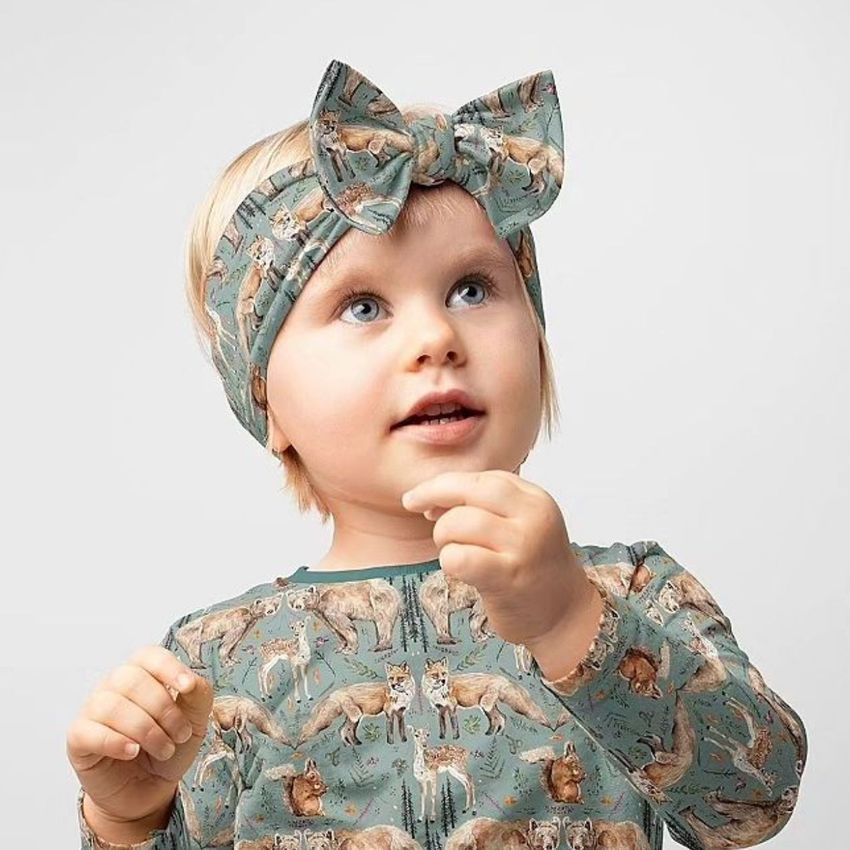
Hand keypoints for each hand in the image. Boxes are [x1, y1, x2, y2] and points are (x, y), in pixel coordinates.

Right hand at [66, 645, 213, 826]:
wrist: (149, 789)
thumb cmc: (170, 746)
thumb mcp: (195, 720)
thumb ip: (198, 695)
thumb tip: (191, 682)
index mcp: (142, 672)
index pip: (148, 655)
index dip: (168, 668)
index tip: (187, 687)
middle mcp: (113, 685)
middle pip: (132, 679)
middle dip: (163, 709)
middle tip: (180, 735)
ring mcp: (93, 709)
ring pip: (111, 705)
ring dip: (145, 730)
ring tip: (164, 749)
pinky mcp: (78, 738)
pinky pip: (88, 732)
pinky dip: (115, 742)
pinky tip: (132, 752)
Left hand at [401, 469, 598, 654]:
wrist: (564, 613)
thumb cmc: (531, 566)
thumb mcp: (519, 522)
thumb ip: (483, 503)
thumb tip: (431, 498)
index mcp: (535, 498)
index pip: (480, 477)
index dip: (445, 484)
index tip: (424, 496)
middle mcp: (533, 517)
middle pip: (467, 490)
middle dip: (433, 498)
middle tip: (425, 516)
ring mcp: (523, 547)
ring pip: (458, 523)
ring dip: (443, 537)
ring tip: (455, 551)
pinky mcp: (508, 578)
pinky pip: (458, 558)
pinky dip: (449, 560)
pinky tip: (459, 568)